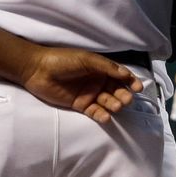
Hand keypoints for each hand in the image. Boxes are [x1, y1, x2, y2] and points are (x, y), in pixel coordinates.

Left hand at [19, 48, 139, 123]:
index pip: (120, 76)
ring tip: (116, 106)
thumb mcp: (86, 60)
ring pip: (107, 102)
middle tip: (126, 100)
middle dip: (123, 95)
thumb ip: (106, 67)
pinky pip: (94, 112)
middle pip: (116, 90)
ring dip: (113, 105)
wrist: (37, 70)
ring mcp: (89, 94)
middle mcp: (97, 81)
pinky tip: (106, 117)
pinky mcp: (80, 105)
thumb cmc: (62, 60)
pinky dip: (101, 115)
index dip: (130, 82)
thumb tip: (125, 74)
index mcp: (100, 68)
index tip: (138, 88)